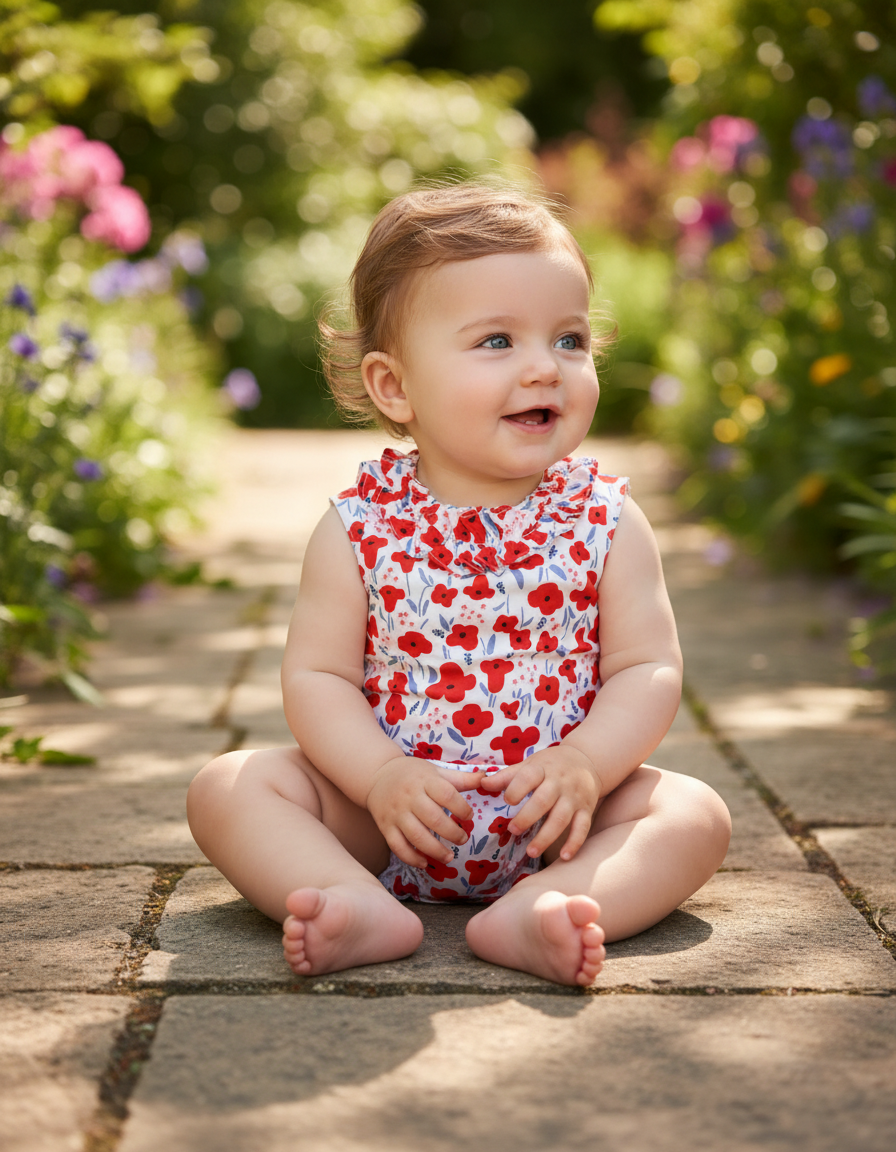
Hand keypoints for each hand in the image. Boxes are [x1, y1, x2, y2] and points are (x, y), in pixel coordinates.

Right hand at [366, 757, 483, 868]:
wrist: (377, 775)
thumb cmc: (413, 774)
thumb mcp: (436, 771)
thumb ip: (461, 779)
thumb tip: (487, 778)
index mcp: (425, 780)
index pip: (447, 795)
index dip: (462, 808)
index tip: (468, 816)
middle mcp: (410, 796)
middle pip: (434, 819)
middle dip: (452, 833)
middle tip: (463, 839)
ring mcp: (396, 813)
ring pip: (416, 836)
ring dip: (435, 850)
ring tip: (449, 857)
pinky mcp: (385, 826)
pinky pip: (398, 846)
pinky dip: (411, 858)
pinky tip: (425, 863)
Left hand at [478, 745, 600, 860]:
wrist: (587, 759)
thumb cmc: (551, 765)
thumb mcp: (531, 764)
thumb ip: (508, 776)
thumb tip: (482, 784)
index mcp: (543, 769)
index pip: (529, 776)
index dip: (517, 788)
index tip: (507, 800)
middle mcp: (560, 782)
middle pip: (544, 800)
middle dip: (527, 816)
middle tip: (513, 830)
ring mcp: (574, 797)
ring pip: (562, 818)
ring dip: (546, 836)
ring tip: (530, 852)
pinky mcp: (586, 809)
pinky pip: (582, 828)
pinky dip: (574, 843)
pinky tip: (564, 857)